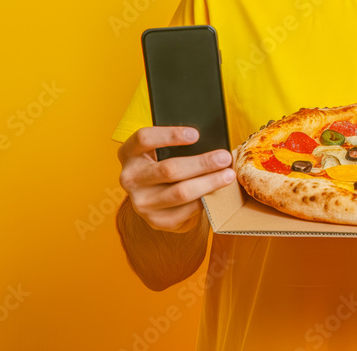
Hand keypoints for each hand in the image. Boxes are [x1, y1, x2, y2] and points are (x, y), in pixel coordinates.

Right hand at [117, 126, 235, 232]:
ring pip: (181, 192)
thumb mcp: (163, 151)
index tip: (196, 134)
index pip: (144, 138)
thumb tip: (212, 143)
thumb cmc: (165, 165)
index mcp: (128, 153)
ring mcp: (140, 202)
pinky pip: (186, 210)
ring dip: (209, 183)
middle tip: (224, 157)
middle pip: (169, 169)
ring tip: (228, 175)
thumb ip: (180, 145)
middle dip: (202, 163)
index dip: (170, 135)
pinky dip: (205, 200)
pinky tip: (217, 192)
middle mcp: (130, 178)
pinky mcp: (155, 221)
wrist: (156, 200)